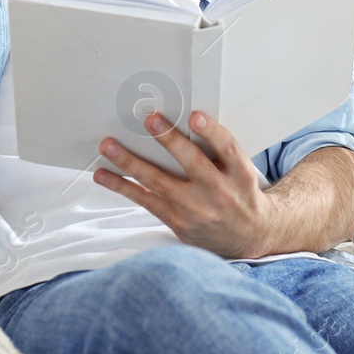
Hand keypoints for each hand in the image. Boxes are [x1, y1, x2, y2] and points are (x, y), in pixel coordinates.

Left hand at [95, 111, 278, 257]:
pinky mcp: (178, 223)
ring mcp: (196, 210)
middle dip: (169, 140)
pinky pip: (146, 201)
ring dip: (131, 163)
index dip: (212, 132)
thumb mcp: (242, 171)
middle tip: (149, 119)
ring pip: (159, 183)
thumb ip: (220, 151)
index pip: (228, 149)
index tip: (194, 116)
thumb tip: (185, 122)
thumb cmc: (240, 193)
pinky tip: (104, 175)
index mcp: (240, 174)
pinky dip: (123, 187)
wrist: (249, 237)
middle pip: (192, 163)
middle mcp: (220, 193)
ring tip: (109, 146)